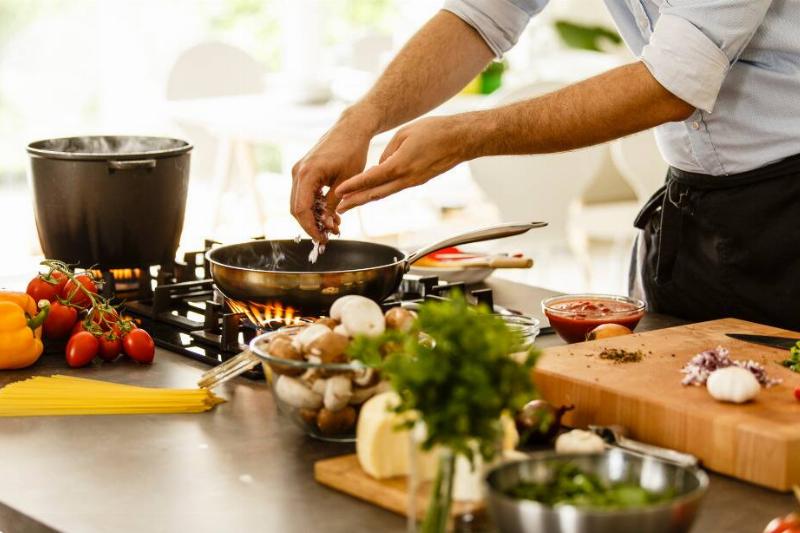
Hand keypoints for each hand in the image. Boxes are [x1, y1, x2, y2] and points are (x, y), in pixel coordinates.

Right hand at [290, 113, 374, 240]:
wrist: (351, 128)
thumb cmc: (352, 151)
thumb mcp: (346, 182)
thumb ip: (334, 204)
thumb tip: (327, 225)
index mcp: (307, 174)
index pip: (301, 210)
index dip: (311, 228)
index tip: (323, 240)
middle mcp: (298, 172)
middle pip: (296, 209)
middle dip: (311, 225)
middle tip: (329, 236)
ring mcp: (299, 170)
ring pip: (299, 202)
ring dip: (314, 217)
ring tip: (334, 226)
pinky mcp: (304, 170)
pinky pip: (304, 194)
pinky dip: (314, 206)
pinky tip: (330, 214)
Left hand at [335, 114, 477, 212]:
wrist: (461, 139)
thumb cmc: (435, 131)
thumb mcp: (404, 134)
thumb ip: (388, 151)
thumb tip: (379, 166)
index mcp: (401, 165)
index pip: (371, 178)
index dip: (353, 186)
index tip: (338, 192)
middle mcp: (406, 178)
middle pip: (375, 194)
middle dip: (355, 202)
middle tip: (339, 209)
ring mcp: (413, 182)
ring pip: (385, 194)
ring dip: (366, 200)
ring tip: (350, 204)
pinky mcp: (418, 181)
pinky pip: (395, 188)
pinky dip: (381, 192)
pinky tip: (371, 193)